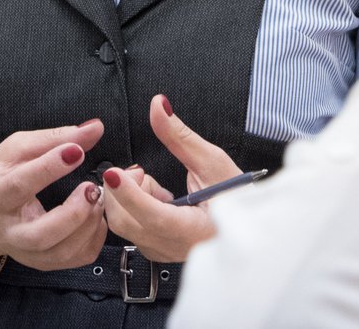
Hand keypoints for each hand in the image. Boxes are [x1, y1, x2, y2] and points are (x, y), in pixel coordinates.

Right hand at [0, 120, 107, 271]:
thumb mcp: (17, 149)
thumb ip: (55, 137)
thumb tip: (95, 127)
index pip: (21, 184)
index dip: (51, 167)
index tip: (78, 151)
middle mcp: (7, 231)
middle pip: (41, 234)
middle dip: (74, 212)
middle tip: (92, 188)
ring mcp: (25, 253)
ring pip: (60, 253)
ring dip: (88, 226)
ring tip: (98, 199)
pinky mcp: (41, 263)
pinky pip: (75, 260)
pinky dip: (94, 240)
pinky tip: (95, 217)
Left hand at [100, 95, 242, 261]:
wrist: (245, 223)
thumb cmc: (235, 197)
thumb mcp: (212, 162)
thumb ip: (180, 136)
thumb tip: (159, 107)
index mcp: (194, 231)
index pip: (153, 216)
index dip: (130, 194)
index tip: (114, 174)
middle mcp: (173, 246)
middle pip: (126, 220)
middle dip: (124, 188)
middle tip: (141, 172)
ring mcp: (161, 251)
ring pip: (124, 224)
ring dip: (130, 197)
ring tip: (158, 188)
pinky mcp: (155, 249)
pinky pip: (130, 227)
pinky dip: (134, 206)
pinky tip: (157, 200)